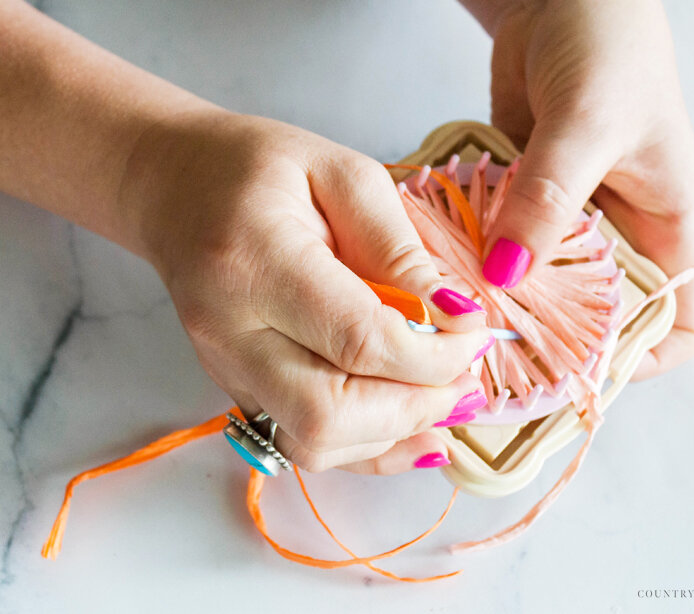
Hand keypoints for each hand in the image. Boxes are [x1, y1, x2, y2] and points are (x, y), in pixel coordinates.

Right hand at [121, 112, 492, 473]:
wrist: (177, 190)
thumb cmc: (260, 171)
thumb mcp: (344, 178)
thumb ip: (399, 250)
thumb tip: (456, 319)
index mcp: (255, 261)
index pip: (358, 341)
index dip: (433, 354)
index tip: (476, 334)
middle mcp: (230, 332)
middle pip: (331, 413)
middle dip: (417, 405)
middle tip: (464, 377)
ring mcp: (226, 370)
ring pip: (316, 444)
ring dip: (395, 433)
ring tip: (445, 398)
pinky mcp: (236, 389)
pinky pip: (303, 445)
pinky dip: (369, 449)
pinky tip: (415, 432)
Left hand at [479, 0, 693, 377]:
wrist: (559, 0)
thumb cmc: (606, 45)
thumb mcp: (588, 121)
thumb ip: (548, 199)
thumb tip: (505, 274)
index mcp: (666, 228)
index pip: (678, 325)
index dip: (640, 358)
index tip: (578, 369)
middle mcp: (618, 235)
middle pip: (595, 319)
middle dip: (550, 340)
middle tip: (494, 353)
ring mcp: (566, 222)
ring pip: (539, 288)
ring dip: (501, 299)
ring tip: (458, 315)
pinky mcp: (522, 203)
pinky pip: (501, 245)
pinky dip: (475, 257)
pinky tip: (443, 264)